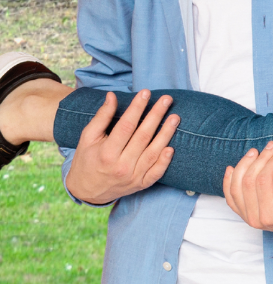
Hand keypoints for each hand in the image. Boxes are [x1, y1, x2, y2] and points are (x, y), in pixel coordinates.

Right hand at [64, 90, 178, 204]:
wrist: (86, 191)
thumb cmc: (87, 160)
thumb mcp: (88, 138)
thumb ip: (101, 117)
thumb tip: (112, 95)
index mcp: (106, 153)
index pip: (126, 126)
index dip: (137, 108)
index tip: (146, 93)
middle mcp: (121, 166)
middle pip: (143, 137)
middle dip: (156, 116)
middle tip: (167, 99)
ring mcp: (133, 177)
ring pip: (153, 153)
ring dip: (166, 134)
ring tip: (175, 117)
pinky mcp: (141, 184)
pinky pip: (156, 172)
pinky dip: (165, 161)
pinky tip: (172, 148)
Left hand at [223, 142, 272, 235]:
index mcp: (270, 215)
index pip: (263, 181)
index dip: (271, 162)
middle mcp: (254, 218)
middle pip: (247, 182)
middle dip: (259, 160)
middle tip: (272, 146)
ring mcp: (247, 217)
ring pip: (235, 187)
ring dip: (243, 166)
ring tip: (255, 152)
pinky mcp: (245, 213)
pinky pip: (231, 197)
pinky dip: (229, 182)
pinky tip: (231, 168)